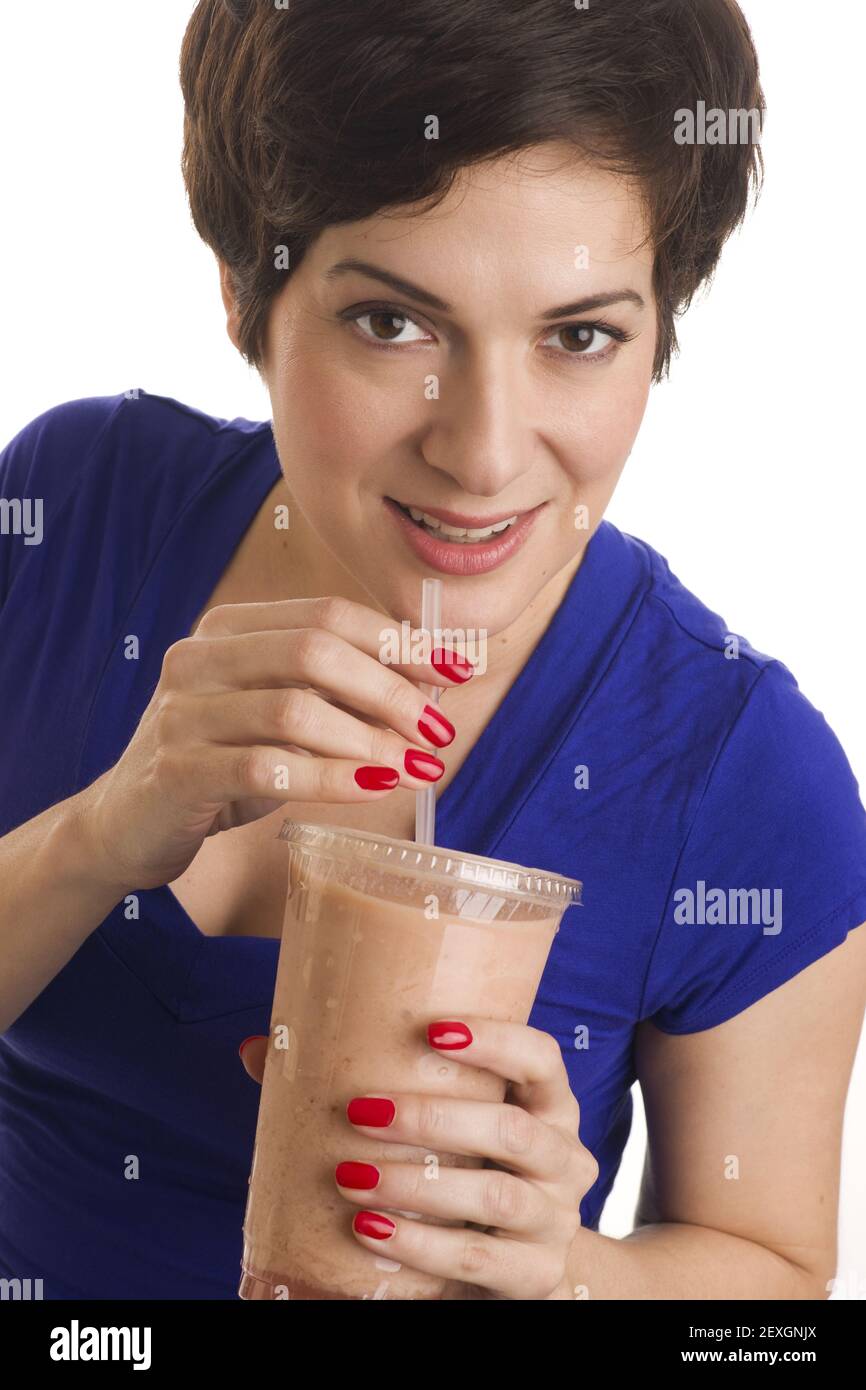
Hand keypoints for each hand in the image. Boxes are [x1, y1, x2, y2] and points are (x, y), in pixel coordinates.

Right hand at [81, 595, 472, 892]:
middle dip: (391, 689)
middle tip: (438, 730)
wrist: (129, 823)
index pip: (328, 614)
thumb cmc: (221, 763)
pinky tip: (372, 788)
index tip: (457, 670)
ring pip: (293, 710)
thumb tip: (433, 685)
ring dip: (368, 739)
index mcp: (229, 630)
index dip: (400, 640)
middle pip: (315, 652)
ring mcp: (182, 712)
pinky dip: (330, 779)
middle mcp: (200, 658)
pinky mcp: (176, 770)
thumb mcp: (279, 716)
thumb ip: (337, 693)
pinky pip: (266, 769)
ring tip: (416, 766)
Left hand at [238, 1019, 597, 1300]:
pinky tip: (371, 1229)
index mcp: (549, 1106)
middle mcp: (564, 1158)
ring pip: (494, 1197)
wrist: (516, 1267)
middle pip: (511, 1130)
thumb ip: (366, 1083)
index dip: (497, 1039)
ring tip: (350, 1175)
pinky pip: (477, 1260)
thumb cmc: (467, 1171)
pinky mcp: (534, 1276)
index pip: (542, 1058)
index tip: (434, 1029)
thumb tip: (256, 1050)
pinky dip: (421, 1245)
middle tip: (359, 1112)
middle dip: (431, 1119)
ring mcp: (555, 1221)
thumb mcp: (441, 1128)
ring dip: (417, 1185)